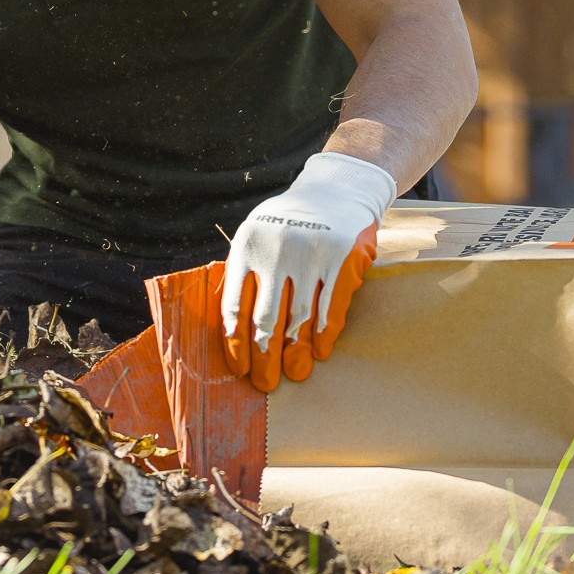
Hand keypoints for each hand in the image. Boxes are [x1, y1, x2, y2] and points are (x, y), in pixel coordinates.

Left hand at [220, 152, 396, 391]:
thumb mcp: (258, 234)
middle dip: (264, 357)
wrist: (338, 189)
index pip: (235, 305)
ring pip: (299, 317)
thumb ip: (245, 272)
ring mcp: (310, 254)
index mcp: (247, 245)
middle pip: (266, 318)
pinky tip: (319, 351)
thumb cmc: (290, 220)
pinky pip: (330, 306)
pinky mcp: (342, 258)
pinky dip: (324, 333)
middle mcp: (276, 250)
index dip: (236, 342)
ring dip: (296, 351)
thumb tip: (231, 329)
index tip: (239, 369)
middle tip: (266, 384)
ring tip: (295, 374)